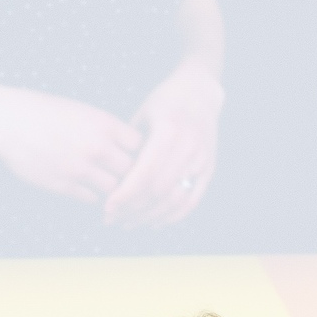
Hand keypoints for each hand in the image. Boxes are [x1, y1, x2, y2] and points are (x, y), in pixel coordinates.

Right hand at [0, 86, 140, 204]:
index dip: (145, 155)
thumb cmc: (43, 112)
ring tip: (117, 193)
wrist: (6, 122)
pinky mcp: (63, 186)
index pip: (142, 147)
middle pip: (133, 172)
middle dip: (135, 178)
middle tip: (135, 182)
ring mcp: (80, 169)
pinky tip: (95, 195)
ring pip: (115, 191)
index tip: (141, 159)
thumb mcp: (82, 111)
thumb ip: (107, 130)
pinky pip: (92, 201)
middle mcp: (96, 147)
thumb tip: (132, 149)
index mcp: (103, 124)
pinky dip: (96, 200)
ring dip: (117, 193)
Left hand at [102, 57, 221, 228]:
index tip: (107, 207)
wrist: (199, 92)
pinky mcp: (209, 170)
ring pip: (175, 201)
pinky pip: (192, 201)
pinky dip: (173, 217)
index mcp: (169, 131)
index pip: (145, 174)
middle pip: (158, 191)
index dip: (125, 195)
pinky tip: (154, 223)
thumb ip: (129, 147)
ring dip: (150, 217)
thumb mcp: (141, 115)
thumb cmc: (164, 102)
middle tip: (112, 220)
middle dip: (133, 210)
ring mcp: (202, 160)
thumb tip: (107, 180)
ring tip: (129, 224)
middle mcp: (189, 147)